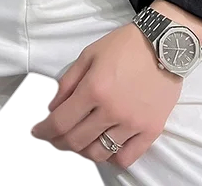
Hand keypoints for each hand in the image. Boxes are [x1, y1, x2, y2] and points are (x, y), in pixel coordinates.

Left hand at [29, 22, 181, 169]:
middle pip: (76, 141)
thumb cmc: (126, 45)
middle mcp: (112, 110)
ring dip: (83, 150)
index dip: (44, 131)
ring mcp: (132, 123)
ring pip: (99, 153)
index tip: (38, 132)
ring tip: (80, 140)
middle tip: (55, 137)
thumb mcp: (89, 54)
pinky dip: (112, 157)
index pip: (60, 122)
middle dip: (59, 142)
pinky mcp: (151, 130)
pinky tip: (106, 146)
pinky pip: (127, 157)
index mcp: (94, 89)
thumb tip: (53, 108)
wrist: (164, 43)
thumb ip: (68, 82)